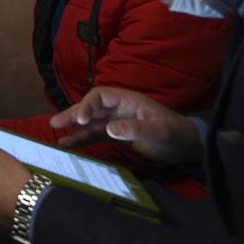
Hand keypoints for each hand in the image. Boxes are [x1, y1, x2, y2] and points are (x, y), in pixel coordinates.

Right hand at [50, 87, 202, 163]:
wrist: (188, 147)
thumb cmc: (176, 134)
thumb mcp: (159, 131)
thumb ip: (135, 128)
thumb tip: (110, 129)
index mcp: (128, 100)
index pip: (100, 97)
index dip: (87, 105)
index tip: (80, 119)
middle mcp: (119, 109)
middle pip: (90, 108)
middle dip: (73, 114)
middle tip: (55, 122)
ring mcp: (117, 122)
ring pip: (90, 122)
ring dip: (74, 128)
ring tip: (56, 134)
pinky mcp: (118, 136)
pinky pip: (96, 135)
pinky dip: (82, 139)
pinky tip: (69, 144)